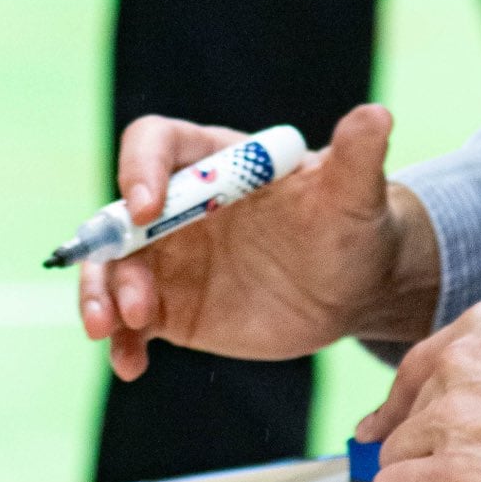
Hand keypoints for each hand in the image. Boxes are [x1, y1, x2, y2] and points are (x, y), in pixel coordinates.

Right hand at [78, 105, 439, 381]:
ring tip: (120, 332)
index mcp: (218, 161)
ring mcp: (172, 258)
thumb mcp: (357, 192)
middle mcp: (181, 205)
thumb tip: (377, 115)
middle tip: (130, 299)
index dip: (141, 167)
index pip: (157, 142)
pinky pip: (129, 321)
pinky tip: (132, 367)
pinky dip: (120, 341)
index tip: (146, 207)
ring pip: (113, 268)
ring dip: (103, 296)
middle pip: (118, 213)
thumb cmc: (353, 224)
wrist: (353, 285)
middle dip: (109, 251)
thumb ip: (358, 155)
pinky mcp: (173, 306)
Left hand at [355, 301, 480, 481]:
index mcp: (480, 326)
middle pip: (404, 417)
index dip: (405, 407)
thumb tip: (446, 396)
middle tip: (470, 467)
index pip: (415, 368)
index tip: (391, 429)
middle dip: (425, 445)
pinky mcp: (452, 472)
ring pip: (395, 457)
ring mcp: (450, 416)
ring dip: (423, 476)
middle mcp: (457, 361)